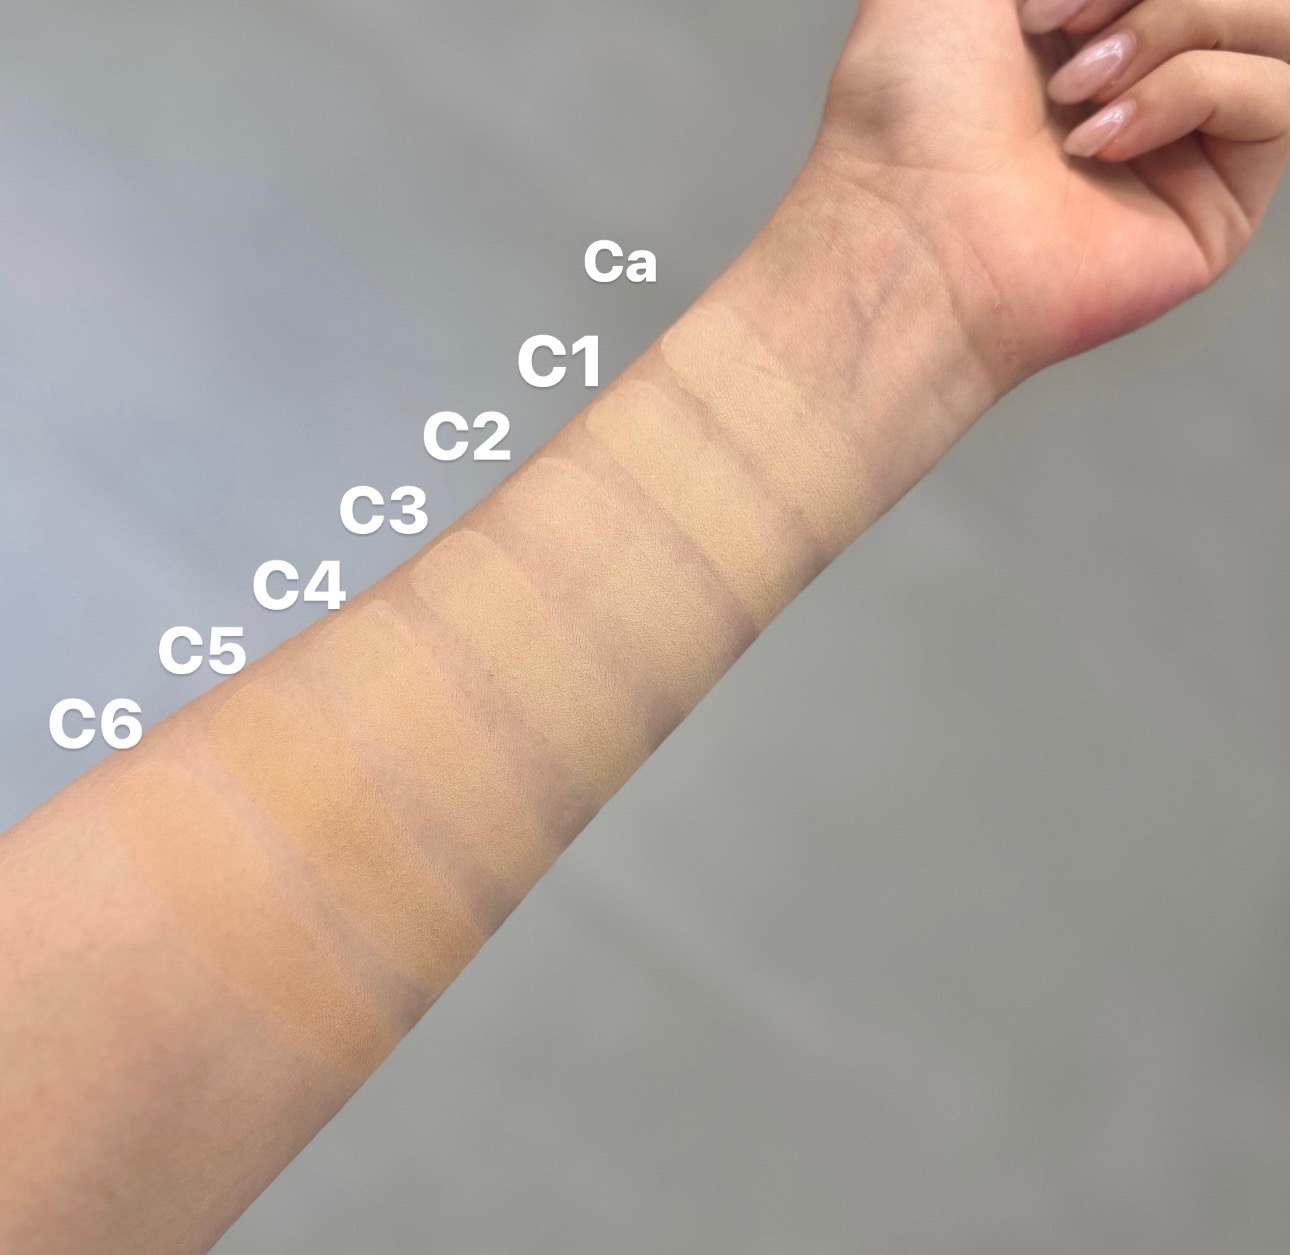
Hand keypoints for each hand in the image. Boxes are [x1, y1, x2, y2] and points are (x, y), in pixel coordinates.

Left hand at [808, 0, 1289, 384]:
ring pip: (1273, 22)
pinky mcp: (1218, 207)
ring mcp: (1186, 144)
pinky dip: (1194, 90)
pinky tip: (1102, 138)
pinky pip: (1278, 97)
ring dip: (1179, 23)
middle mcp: (1142, 77)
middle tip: (1061, 37)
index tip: (1035, 6)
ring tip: (1076, 89)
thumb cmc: (905, 109)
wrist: (903, 227)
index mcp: (1087, 19)